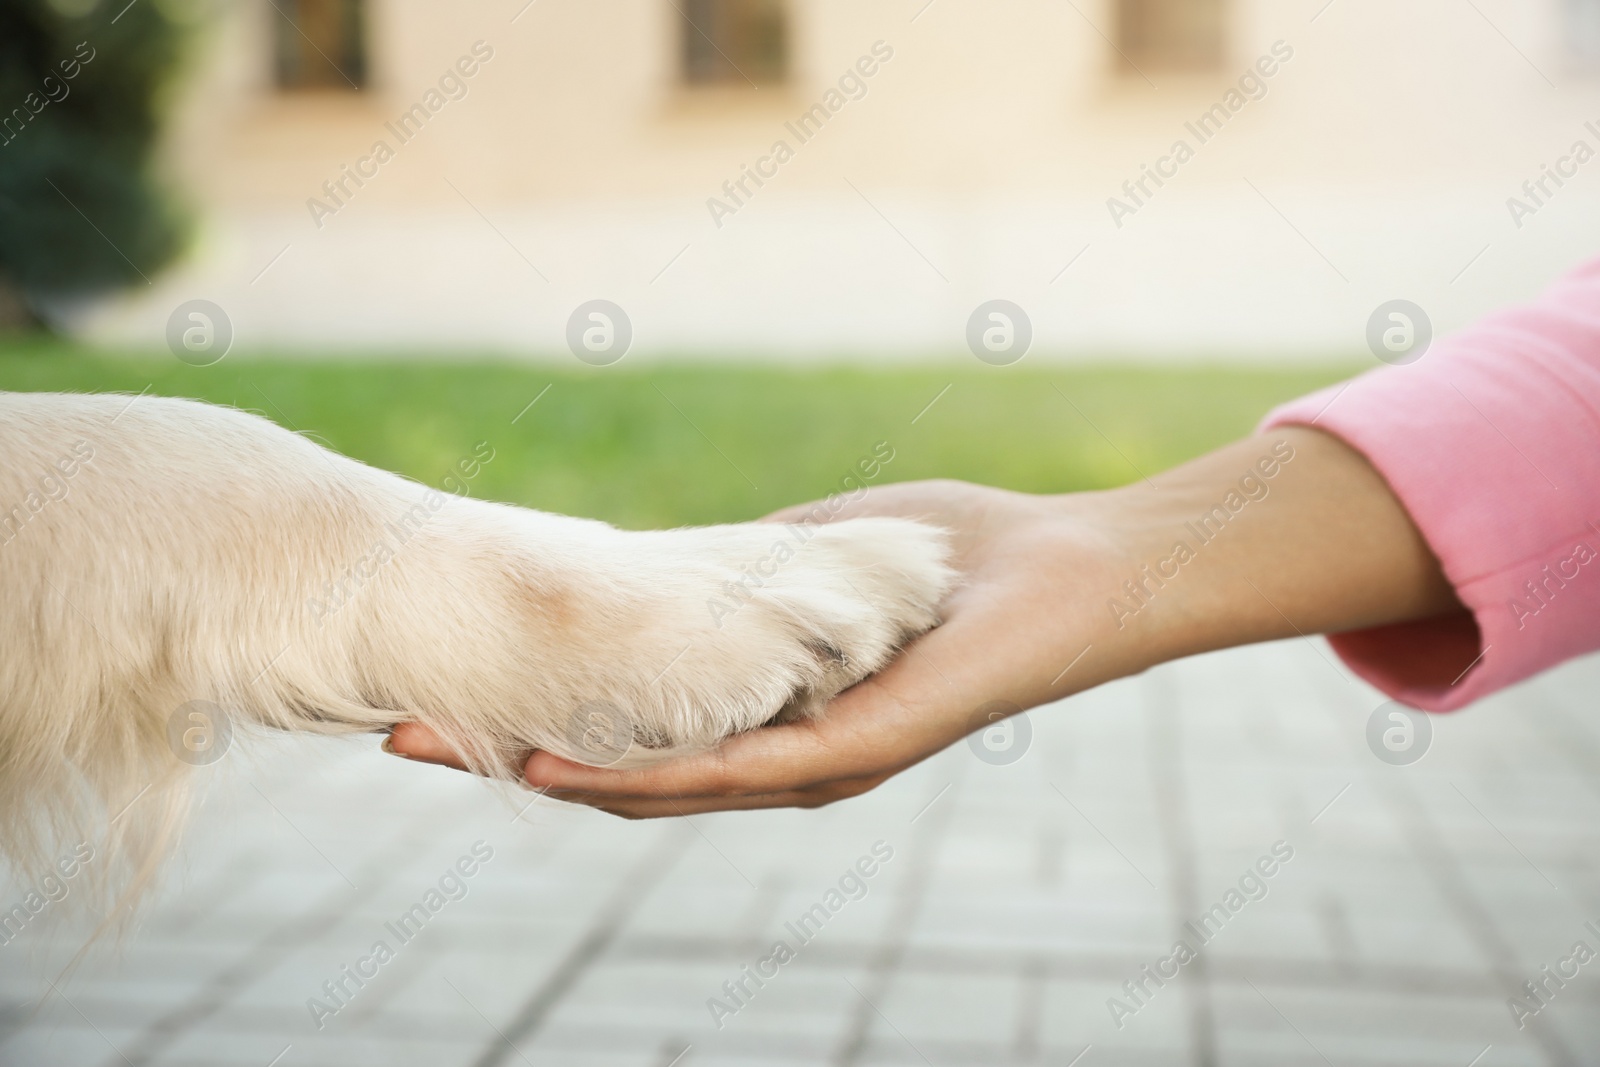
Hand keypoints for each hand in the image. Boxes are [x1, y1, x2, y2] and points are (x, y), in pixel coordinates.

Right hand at [387, 428, 1461, 815]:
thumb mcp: (810, 556)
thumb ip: (734, 568)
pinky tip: (562, 766)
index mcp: (766, 709)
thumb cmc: (952, 563)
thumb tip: (647, 558)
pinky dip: (641, 772)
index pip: (631, 725)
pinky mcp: (847, 748)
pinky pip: (732, 769)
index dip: (533, 714)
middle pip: (624, 771)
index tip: (442, 690)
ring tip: (449, 753)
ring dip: (548, 772)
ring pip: (659, 786)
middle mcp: (778, 757)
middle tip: (400, 738)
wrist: (1067, 576)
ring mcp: (809, 762)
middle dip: (511, 753)